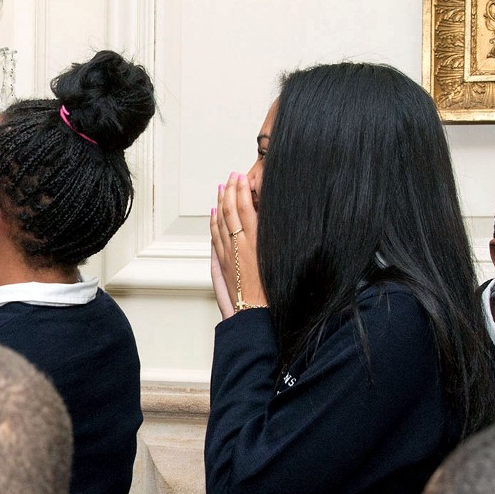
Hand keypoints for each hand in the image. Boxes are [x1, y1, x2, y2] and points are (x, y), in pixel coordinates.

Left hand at [209, 173, 263, 319]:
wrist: (257, 316)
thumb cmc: (275, 294)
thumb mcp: (281, 261)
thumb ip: (275, 240)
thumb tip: (273, 221)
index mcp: (257, 242)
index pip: (245, 207)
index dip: (241, 190)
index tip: (241, 177)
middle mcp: (240, 245)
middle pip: (229, 211)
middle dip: (229, 191)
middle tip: (231, 177)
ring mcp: (229, 254)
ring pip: (220, 223)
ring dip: (220, 203)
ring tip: (221, 188)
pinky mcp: (223, 264)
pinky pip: (215, 238)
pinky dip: (213, 223)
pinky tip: (214, 215)